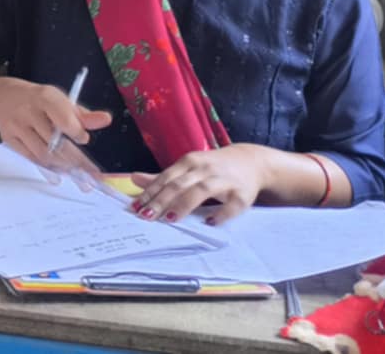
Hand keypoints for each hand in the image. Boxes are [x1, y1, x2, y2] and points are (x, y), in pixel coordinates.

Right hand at [0, 77, 111, 178]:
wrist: (7, 98)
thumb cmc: (40, 102)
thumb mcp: (62, 102)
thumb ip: (84, 115)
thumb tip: (105, 120)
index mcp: (45, 97)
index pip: (64, 120)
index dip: (76, 133)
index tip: (83, 139)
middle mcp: (29, 111)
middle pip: (55, 142)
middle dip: (76, 160)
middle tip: (92, 175)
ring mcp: (16, 125)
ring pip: (44, 154)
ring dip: (63, 166)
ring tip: (78, 175)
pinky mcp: (9, 138)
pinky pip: (31, 159)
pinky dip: (48, 168)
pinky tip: (59, 172)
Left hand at [129, 145, 271, 224]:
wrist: (251, 162)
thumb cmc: (213, 168)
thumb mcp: (187, 168)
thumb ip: (163, 177)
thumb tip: (134, 178)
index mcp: (190, 162)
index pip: (166, 178)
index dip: (150, 192)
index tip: (135, 207)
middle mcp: (206, 168)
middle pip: (180, 184)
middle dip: (162, 200)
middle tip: (146, 216)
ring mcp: (225, 180)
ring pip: (202, 190)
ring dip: (185, 204)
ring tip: (171, 218)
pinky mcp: (243, 193)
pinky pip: (232, 205)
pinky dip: (221, 213)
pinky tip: (209, 222)